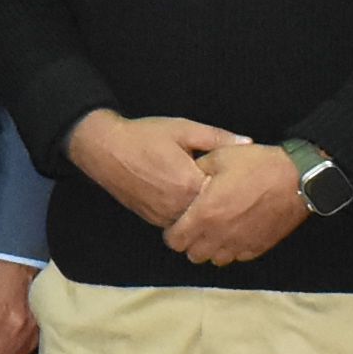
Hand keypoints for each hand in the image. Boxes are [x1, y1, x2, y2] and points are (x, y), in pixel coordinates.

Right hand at [69, 109, 245, 232]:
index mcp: (189, 183)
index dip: (235, 188)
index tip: (245, 180)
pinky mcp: (153, 220)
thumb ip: (218, 138)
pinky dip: (188, 216)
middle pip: (211, 213)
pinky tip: (193, 203)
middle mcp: (177, 206)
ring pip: (194, 223)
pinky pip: (178, 224)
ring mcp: (163, 216)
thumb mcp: (183, 129)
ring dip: (205, 214)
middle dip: (223, 204)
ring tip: (217, 201)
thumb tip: (249, 143)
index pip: (224, 195)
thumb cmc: (144, 136)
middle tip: (236, 194)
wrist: (104, 149)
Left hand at [164, 143, 309, 267]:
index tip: (178, 222)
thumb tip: (186, 176)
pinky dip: (232, 249)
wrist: (298, 178)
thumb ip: (197, 170)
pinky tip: (235, 232)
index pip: (175, 241)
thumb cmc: (258, 165)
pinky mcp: (258, 248)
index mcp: (206, 214)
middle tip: (196, 226)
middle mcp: (220, 235)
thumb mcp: (221, 157)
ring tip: (216, 230)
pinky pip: (237, 257)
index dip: (173, 232)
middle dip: (190, 242)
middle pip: (193, 255)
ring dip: (211, 248)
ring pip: (215, 260)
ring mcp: (240, 244)